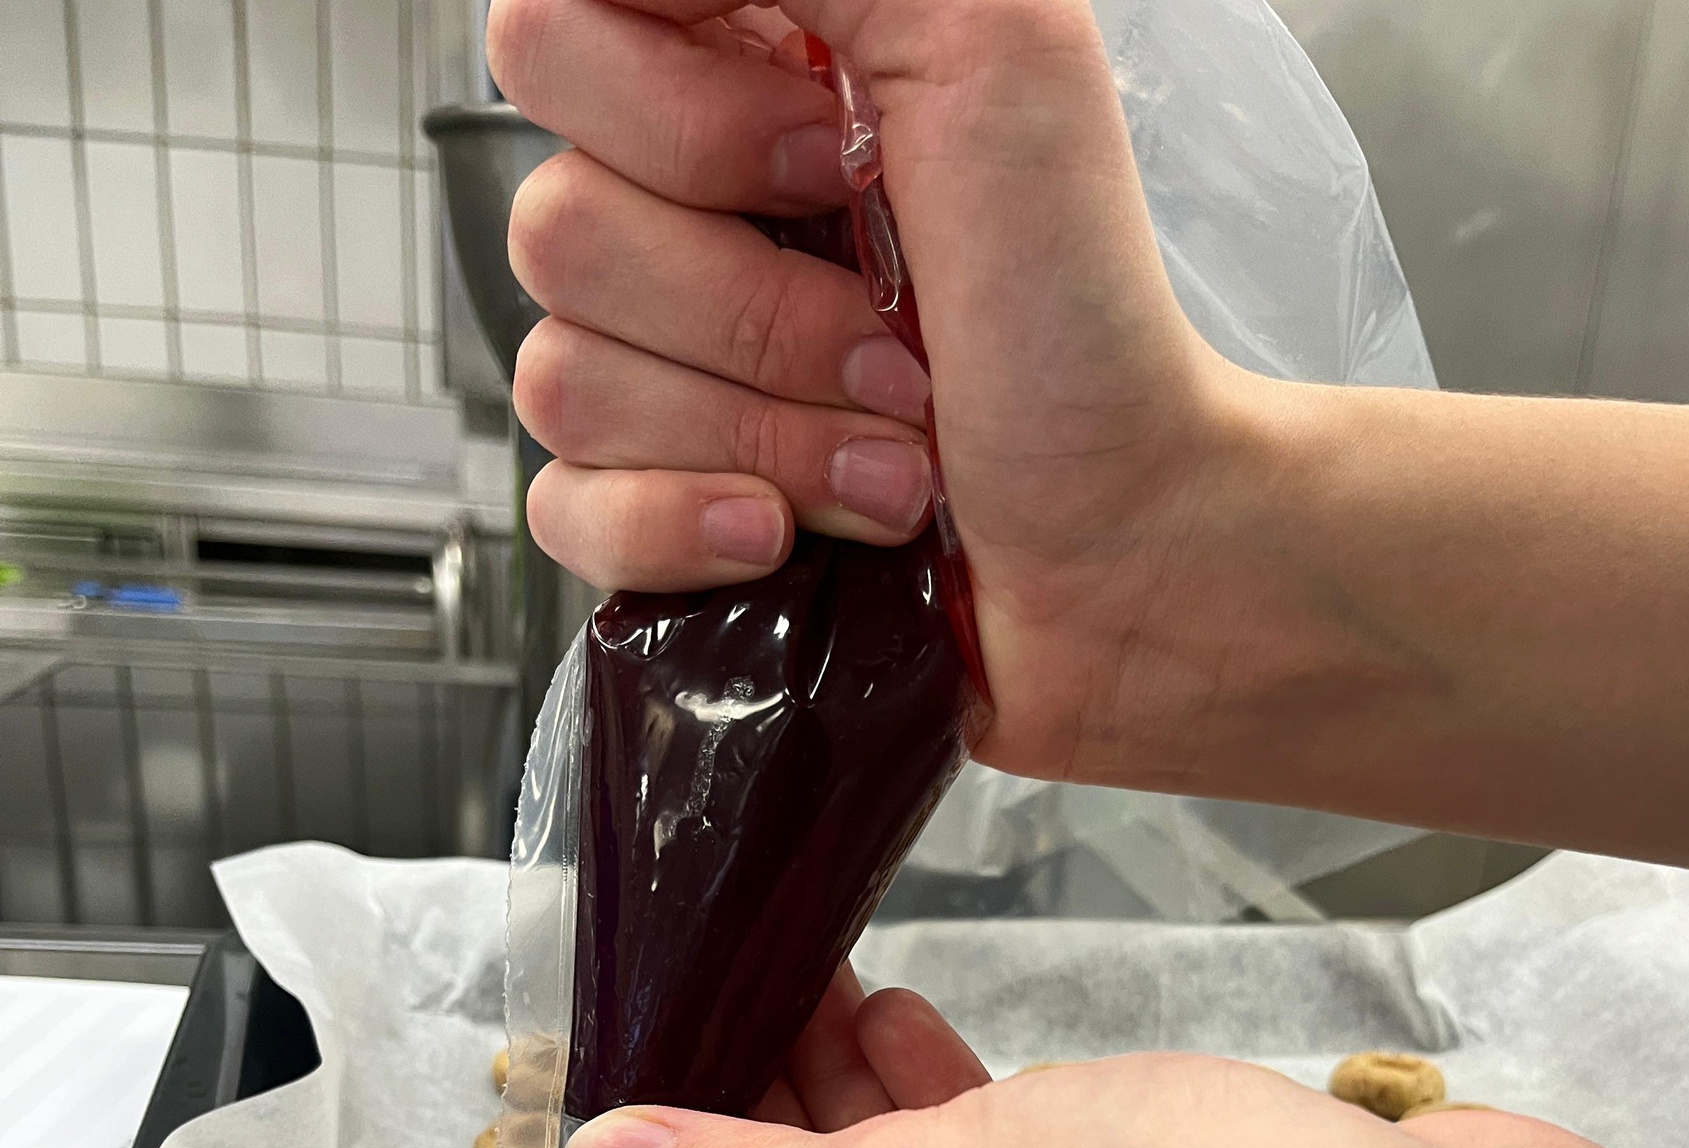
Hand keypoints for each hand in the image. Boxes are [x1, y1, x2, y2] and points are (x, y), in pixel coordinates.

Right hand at [486, 0, 1231, 784]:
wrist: (1126, 546)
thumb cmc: (1084, 318)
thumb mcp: (997, 39)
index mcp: (743, 79)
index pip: (557, 32)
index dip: (671, 109)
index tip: (821, 148)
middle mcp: (684, 218)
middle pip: (553, 221)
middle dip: (746, 304)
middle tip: (889, 336)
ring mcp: (660, 372)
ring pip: (565, 376)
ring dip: (761, 429)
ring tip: (892, 452)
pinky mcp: (657, 508)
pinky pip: (568, 509)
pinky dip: (685, 525)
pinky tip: (784, 529)